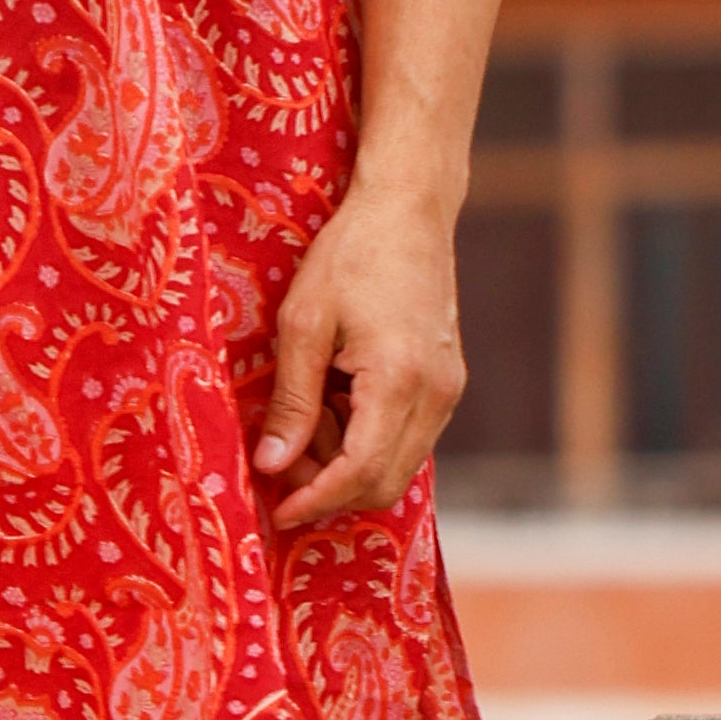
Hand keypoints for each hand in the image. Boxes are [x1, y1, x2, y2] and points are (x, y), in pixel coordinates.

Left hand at [253, 176, 462, 530]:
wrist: (409, 208)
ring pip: (399, 463)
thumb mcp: (303, 323)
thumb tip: (273, 465)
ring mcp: (448, 390)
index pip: (361, 473)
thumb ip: (292, 400)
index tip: (278, 511)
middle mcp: (436, 396)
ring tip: (302, 425)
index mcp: (399, 381)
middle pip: (386, 482)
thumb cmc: (350, 254)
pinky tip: (333, 406)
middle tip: (282, 466)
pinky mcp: (446, 381)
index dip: (316, 500)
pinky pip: (408, 436)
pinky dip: (368, 439)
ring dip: (347, 464)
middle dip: (330, 489)